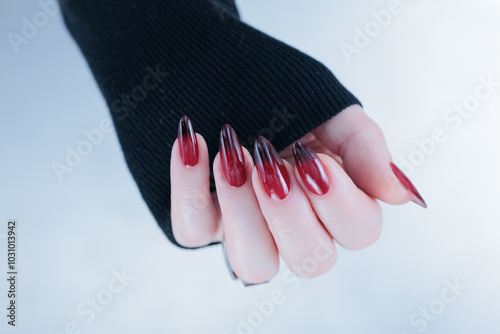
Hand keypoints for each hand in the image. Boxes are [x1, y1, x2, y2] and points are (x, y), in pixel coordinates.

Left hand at [170, 105, 425, 283]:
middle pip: (311, 261)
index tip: (312, 155)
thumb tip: (402, 196)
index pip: (359, 231)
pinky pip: (191, 230)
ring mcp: (244, 228)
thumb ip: (364, 147)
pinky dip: (190, 185)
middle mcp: (290, 224)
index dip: (341, 202)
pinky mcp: (199, 220)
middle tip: (273, 161)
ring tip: (236, 154)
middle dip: (292, 213)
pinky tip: (195, 142)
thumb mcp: (327, 106)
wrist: (218, 67)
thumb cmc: (277, 89)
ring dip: (244, 211)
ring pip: (254, 264)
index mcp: (331, 199)